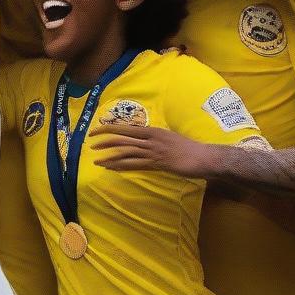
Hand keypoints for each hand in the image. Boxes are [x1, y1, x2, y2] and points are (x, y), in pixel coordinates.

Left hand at [89, 124, 212, 177]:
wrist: (203, 157)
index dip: (110, 128)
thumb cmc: (188, 148)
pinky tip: (112, 167)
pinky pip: (135, 164)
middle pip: (122, 138)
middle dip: (105, 140)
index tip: (97, 129)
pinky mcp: (157, 163)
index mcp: (152, 130)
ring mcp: (153, 151)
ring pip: (126, 151)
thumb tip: (142, 139)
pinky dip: (121, 166)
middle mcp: (150, 138)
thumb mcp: (168, 137)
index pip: (126, 127)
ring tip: (96, 158)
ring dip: (109, 155)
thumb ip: (154, 138)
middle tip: (91, 143)